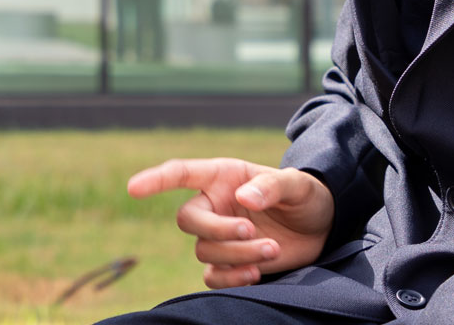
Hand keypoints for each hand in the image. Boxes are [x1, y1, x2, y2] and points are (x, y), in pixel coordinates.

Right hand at [128, 158, 333, 288]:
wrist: (320, 227)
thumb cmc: (305, 196)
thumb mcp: (297, 185)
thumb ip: (272, 186)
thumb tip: (243, 199)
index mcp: (223, 177)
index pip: (181, 174)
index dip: (155, 180)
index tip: (133, 189)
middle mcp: (214, 205)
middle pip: (188, 219)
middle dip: (217, 230)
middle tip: (251, 233)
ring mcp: (218, 236)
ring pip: (204, 251)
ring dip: (237, 255)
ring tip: (273, 250)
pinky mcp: (228, 263)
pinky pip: (212, 276)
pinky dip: (231, 278)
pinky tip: (255, 273)